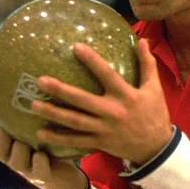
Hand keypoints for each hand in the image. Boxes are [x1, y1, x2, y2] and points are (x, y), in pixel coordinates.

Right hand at [0, 109, 86, 188]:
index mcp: (10, 151)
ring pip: (17, 161)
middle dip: (3, 139)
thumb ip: (14, 123)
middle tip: (6, 127)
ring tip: (26, 139)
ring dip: (20, 149)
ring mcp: (29, 171)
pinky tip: (42, 153)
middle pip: (0, 152)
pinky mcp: (44, 177)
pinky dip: (39, 160)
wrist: (64, 178)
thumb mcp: (29, 136)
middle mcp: (16, 162)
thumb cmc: (45, 151)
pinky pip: (39, 169)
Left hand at [31, 38, 173, 165]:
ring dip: (53, 113)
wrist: (156, 148)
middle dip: (61, 91)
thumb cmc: (155, 114)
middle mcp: (112, 112)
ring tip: (33, 105)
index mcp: (126, 95)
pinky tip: (40, 133)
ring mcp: (104, 129)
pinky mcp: (99, 143)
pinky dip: (58, 138)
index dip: (91, 61)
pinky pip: (75, 141)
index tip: (75, 47)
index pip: (107, 74)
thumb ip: (147, 64)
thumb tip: (142, 40)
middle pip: (82, 100)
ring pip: (74, 121)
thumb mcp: (154, 88)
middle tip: (40, 81)